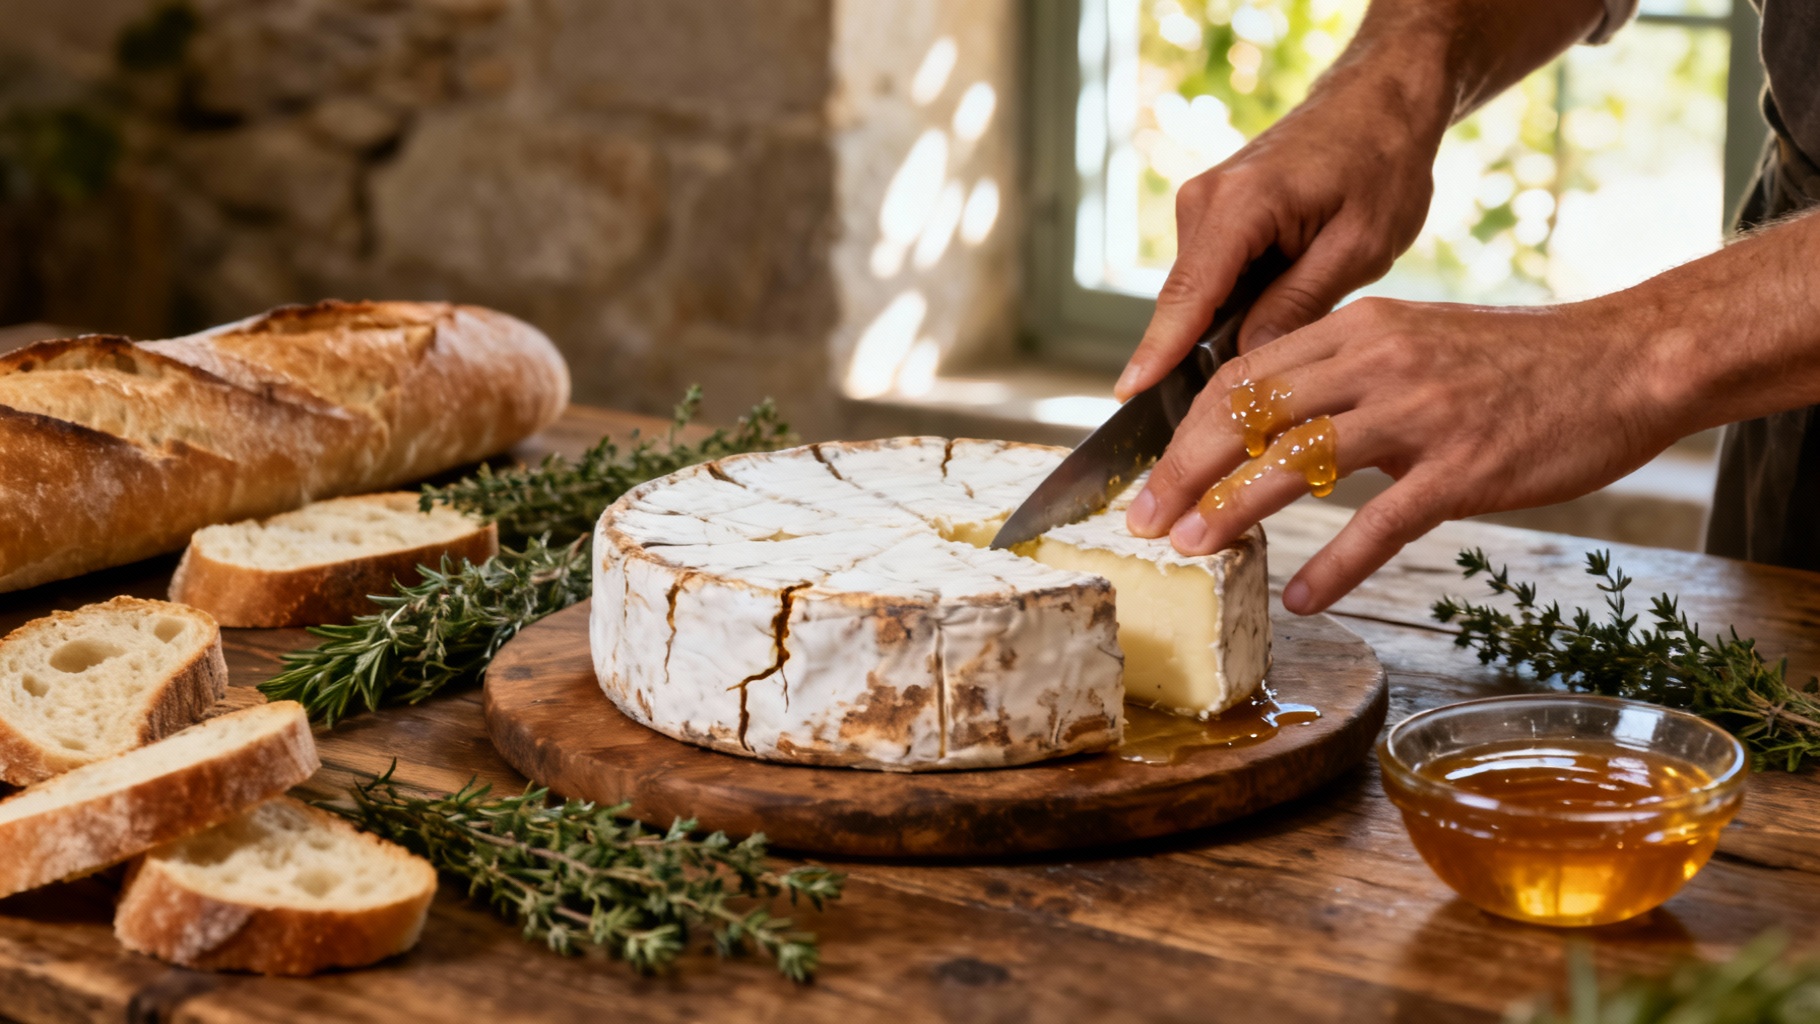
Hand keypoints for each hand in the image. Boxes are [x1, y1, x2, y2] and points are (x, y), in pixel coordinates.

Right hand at [1113, 69, 1446, 400]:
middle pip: (1186, 302)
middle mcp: (1205, 201)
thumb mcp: (1360, 246)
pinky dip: (1232, 304)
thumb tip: (1250, 357)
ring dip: (1226, 327)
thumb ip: (1301, 303)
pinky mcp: (1211, 214)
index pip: (1189, 294)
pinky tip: (1274, 310)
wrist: (1378, 103)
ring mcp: (1202, 205)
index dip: (1159, 351)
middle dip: (1199, 356)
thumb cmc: (1380, 164)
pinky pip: (1210, 277)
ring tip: (1279, 339)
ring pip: (1198, 294)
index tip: (1127, 393)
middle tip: (1238, 402)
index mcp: (1242, 204)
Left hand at [1123, 296, 1684, 613]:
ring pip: (1299, 463)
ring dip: (1235, 510)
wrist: (1623, 360)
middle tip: (1144, 522)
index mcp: (1357, 329)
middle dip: (1185, 472)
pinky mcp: (1464, 466)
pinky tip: (1301, 597)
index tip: (1149, 474)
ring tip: (1194, 551)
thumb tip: (1268, 423)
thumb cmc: (1516, 363)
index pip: (1243, 377)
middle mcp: (1378, 361)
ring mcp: (1421, 413)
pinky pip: (1381, 522)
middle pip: (1251, 416)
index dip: (1186, 429)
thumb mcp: (1414, 342)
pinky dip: (1334, 564)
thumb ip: (1343, 374)